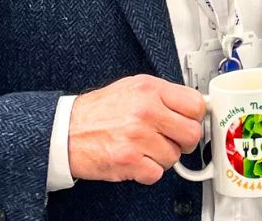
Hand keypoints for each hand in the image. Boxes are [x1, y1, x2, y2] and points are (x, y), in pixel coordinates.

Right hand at [68, 74, 205, 184]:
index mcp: (150, 90)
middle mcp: (146, 111)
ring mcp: (137, 136)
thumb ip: (163, 95)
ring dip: (162, 157)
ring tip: (145, 148)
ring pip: (174, 156)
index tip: (190, 121)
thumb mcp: (132, 87)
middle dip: (184, 141)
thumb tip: (190, 105)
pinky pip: (156, 173)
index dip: (196, 117)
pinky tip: (136, 161)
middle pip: (191, 133)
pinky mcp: (128, 160)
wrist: (65, 130)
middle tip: (172, 140)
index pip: (195, 104)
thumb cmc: (98, 111)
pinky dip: (148, 172)